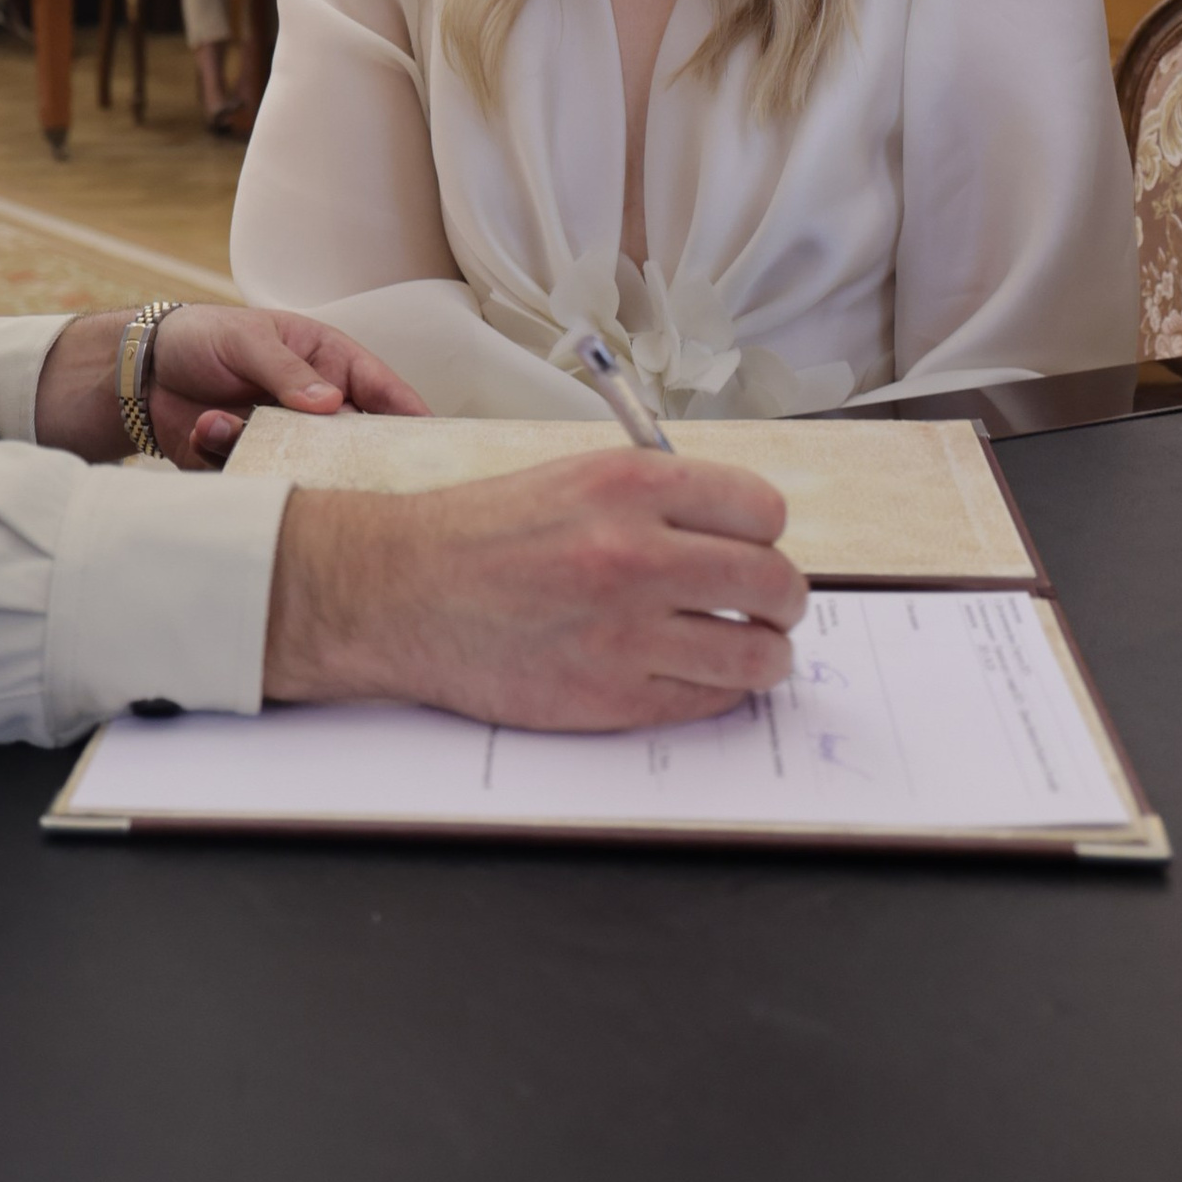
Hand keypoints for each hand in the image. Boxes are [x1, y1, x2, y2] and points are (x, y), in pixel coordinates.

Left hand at [35, 305, 427, 470]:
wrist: (141, 372)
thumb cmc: (204, 337)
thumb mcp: (248, 340)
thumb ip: (288, 373)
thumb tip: (332, 406)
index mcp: (330, 365)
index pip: (384, 393)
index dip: (411, 420)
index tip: (433, 451)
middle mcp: (316, 409)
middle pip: (354, 445)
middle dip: (341, 456)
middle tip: (328, 464)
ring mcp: (285, 441)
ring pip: (304, 467)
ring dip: (265, 450)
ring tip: (220, 420)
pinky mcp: (251, 468)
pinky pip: (257, 480)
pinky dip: (228, 458)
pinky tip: (201, 428)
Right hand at [262, 451, 806, 728]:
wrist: (400, 591)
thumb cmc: (480, 535)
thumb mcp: (575, 479)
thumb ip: (658, 500)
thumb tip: (736, 533)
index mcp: (630, 485)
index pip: (762, 510)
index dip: (764, 533)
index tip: (754, 547)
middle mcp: (636, 554)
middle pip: (773, 583)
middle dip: (780, 599)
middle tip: (767, 606)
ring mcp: (625, 632)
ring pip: (756, 655)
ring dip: (763, 654)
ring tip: (747, 649)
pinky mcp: (608, 697)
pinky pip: (707, 703)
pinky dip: (715, 693)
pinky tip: (694, 675)